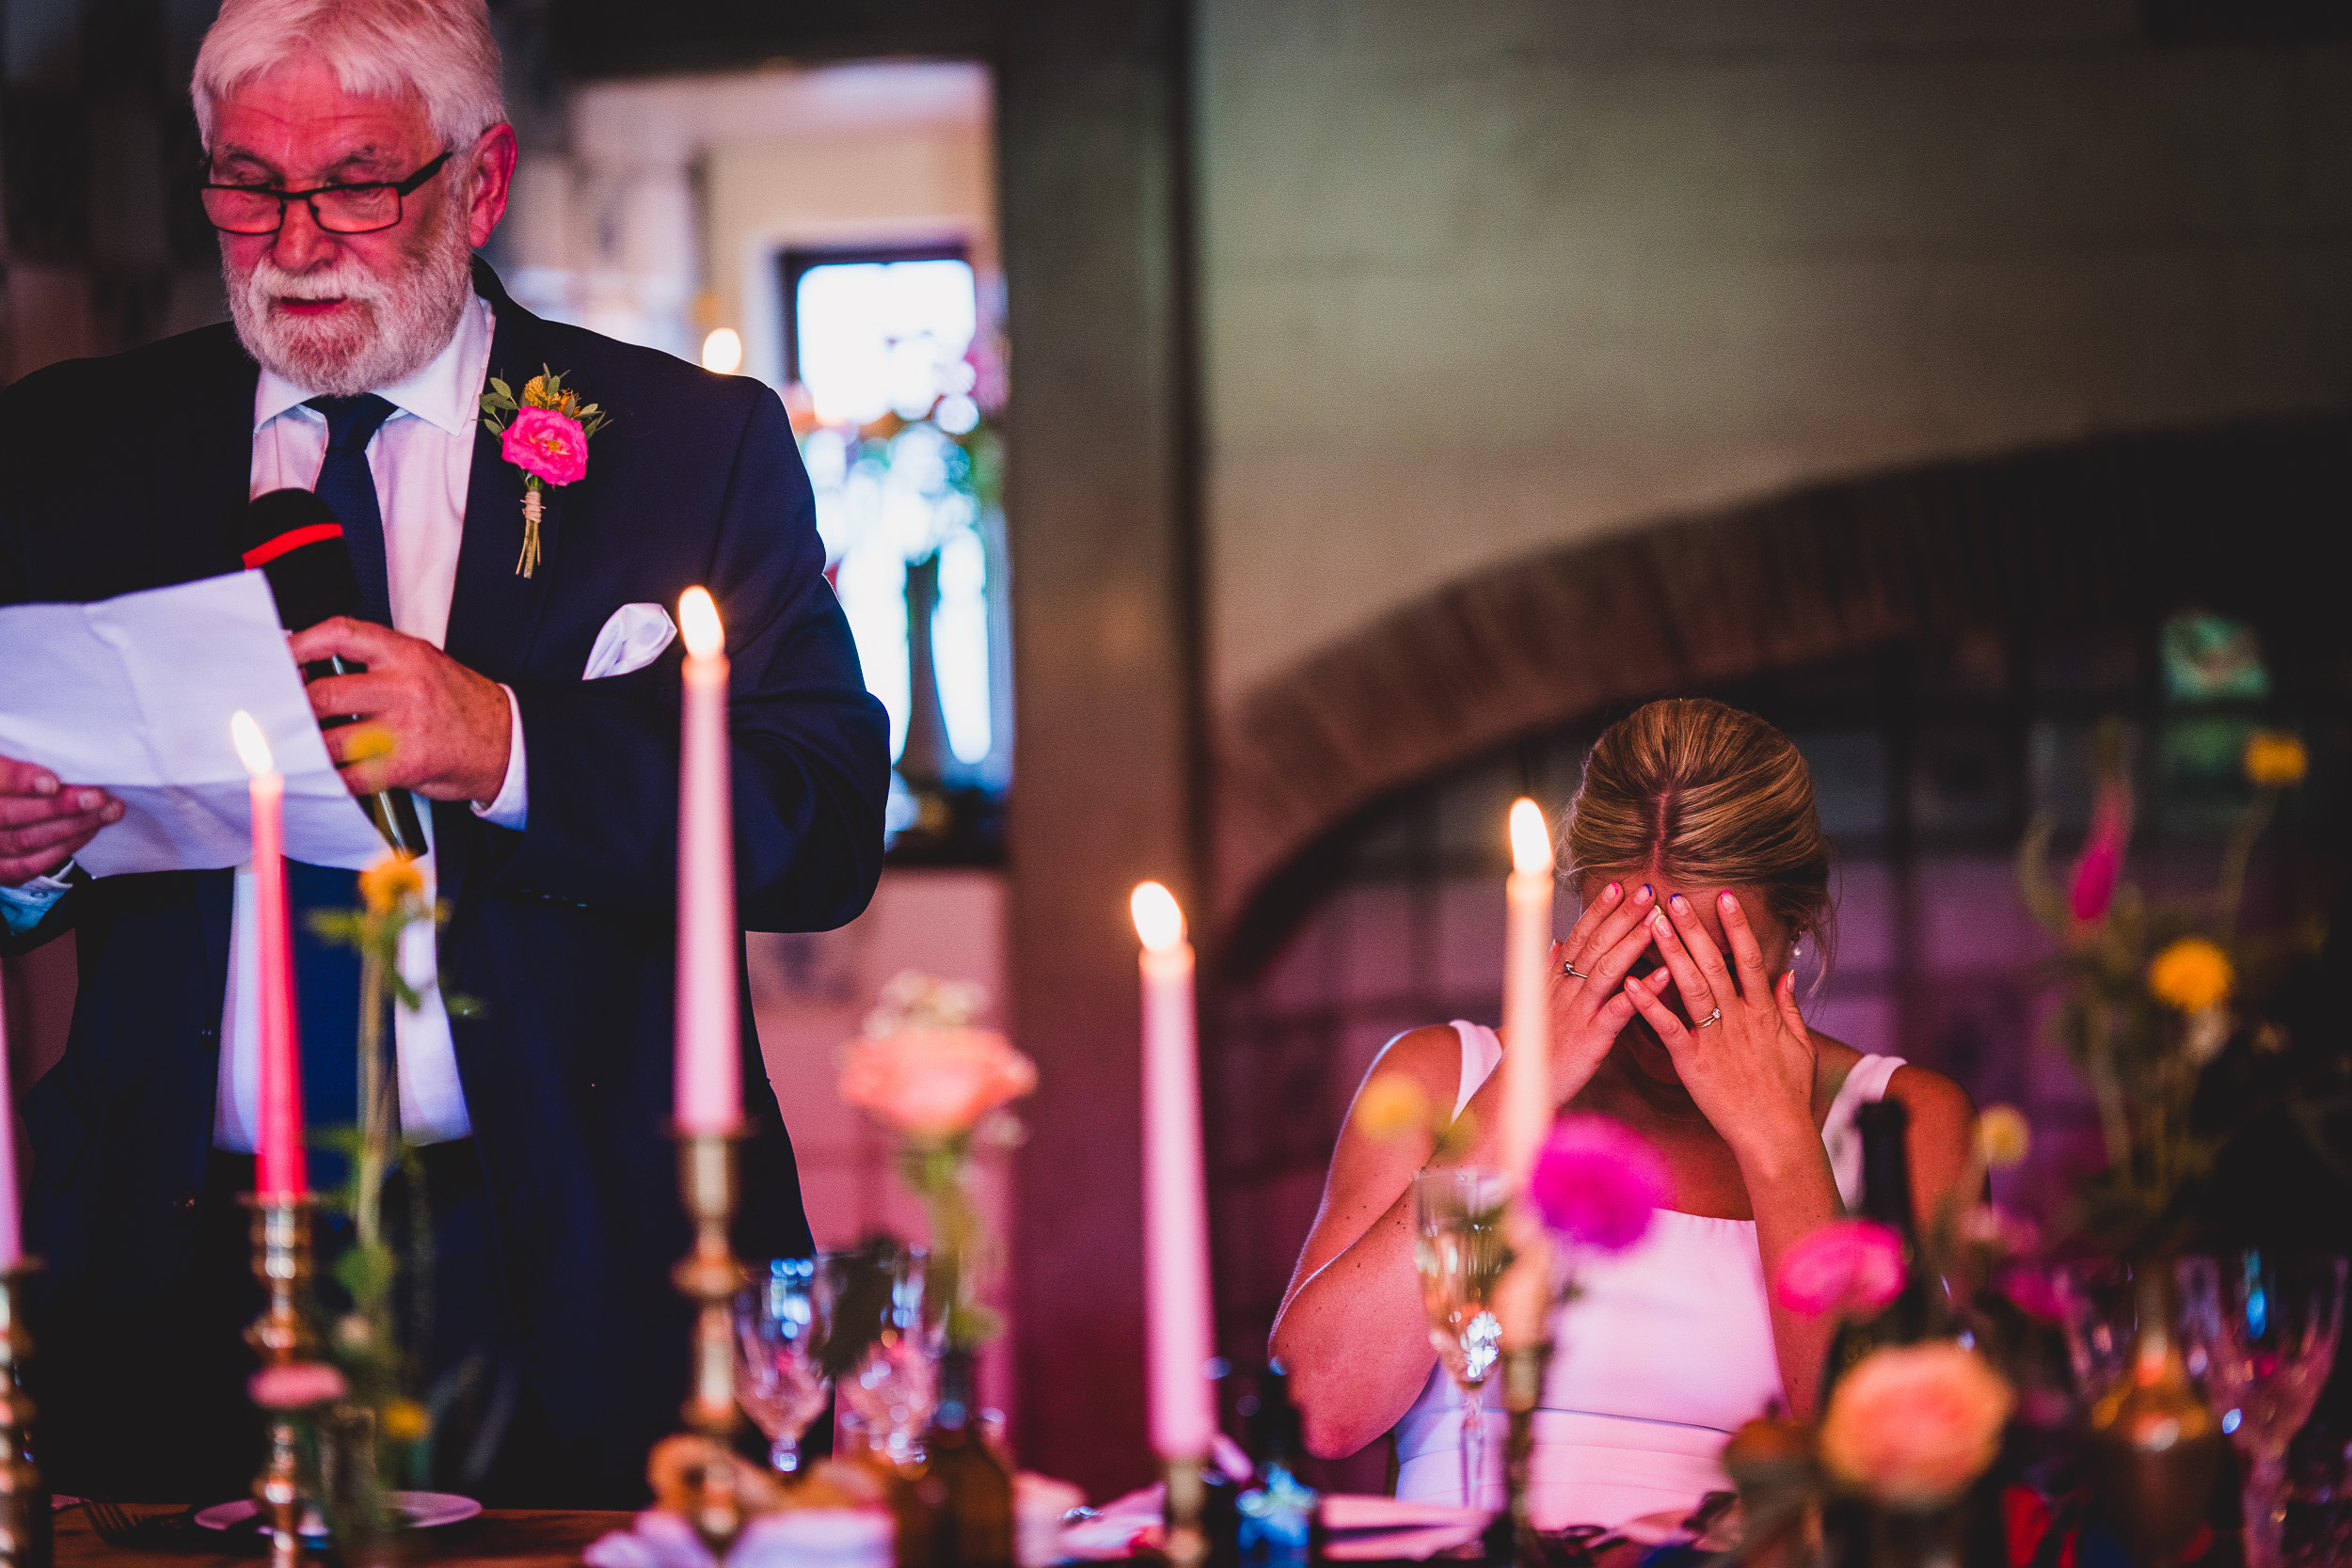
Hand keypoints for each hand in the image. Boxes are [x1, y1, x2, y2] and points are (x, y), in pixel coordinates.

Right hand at [0, 754, 120, 885]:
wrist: (8, 803)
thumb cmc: (17, 777)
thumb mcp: (15, 754)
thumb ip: (27, 755)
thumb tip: (67, 757)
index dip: (20, 780)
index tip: (53, 782)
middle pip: (7, 815)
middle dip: (57, 807)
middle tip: (97, 798)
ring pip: (23, 841)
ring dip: (72, 826)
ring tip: (107, 811)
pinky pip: (29, 865)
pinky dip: (64, 847)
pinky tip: (89, 829)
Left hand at [288, 618, 512, 803]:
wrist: (506, 742)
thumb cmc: (459, 705)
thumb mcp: (424, 664)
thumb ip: (376, 662)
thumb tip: (314, 668)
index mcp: (406, 654)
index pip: (340, 635)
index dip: (300, 644)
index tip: (279, 657)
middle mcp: (404, 687)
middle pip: (323, 693)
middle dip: (293, 708)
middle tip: (279, 714)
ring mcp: (404, 728)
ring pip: (329, 740)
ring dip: (307, 748)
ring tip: (297, 747)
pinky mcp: (405, 766)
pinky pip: (350, 776)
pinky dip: (331, 779)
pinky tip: (326, 774)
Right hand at [1546, 879, 1673, 1103]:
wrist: (1521, 1087)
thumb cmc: (1538, 1047)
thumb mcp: (1539, 1005)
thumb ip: (1550, 971)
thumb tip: (1557, 941)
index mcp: (1556, 980)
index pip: (1579, 936)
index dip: (1599, 910)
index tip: (1619, 885)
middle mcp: (1564, 989)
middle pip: (1594, 945)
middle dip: (1621, 915)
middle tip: (1646, 889)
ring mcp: (1577, 1012)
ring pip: (1605, 969)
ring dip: (1632, 942)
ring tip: (1657, 920)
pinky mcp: (1590, 1038)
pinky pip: (1619, 1009)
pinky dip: (1642, 989)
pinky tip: (1664, 973)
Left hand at [1626, 890, 1817, 1166]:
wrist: (1776, 1135)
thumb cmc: (1788, 1094)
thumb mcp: (1800, 1046)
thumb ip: (1790, 1007)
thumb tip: (1786, 973)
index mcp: (1763, 1012)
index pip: (1749, 958)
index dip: (1736, 926)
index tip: (1724, 896)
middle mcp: (1739, 1018)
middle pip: (1714, 964)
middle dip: (1693, 928)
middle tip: (1672, 896)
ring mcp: (1716, 1038)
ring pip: (1691, 987)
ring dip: (1671, 952)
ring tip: (1652, 923)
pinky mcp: (1694, 1062)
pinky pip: (1669, 1028)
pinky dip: (1650, 1005)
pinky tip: (1632, 982)